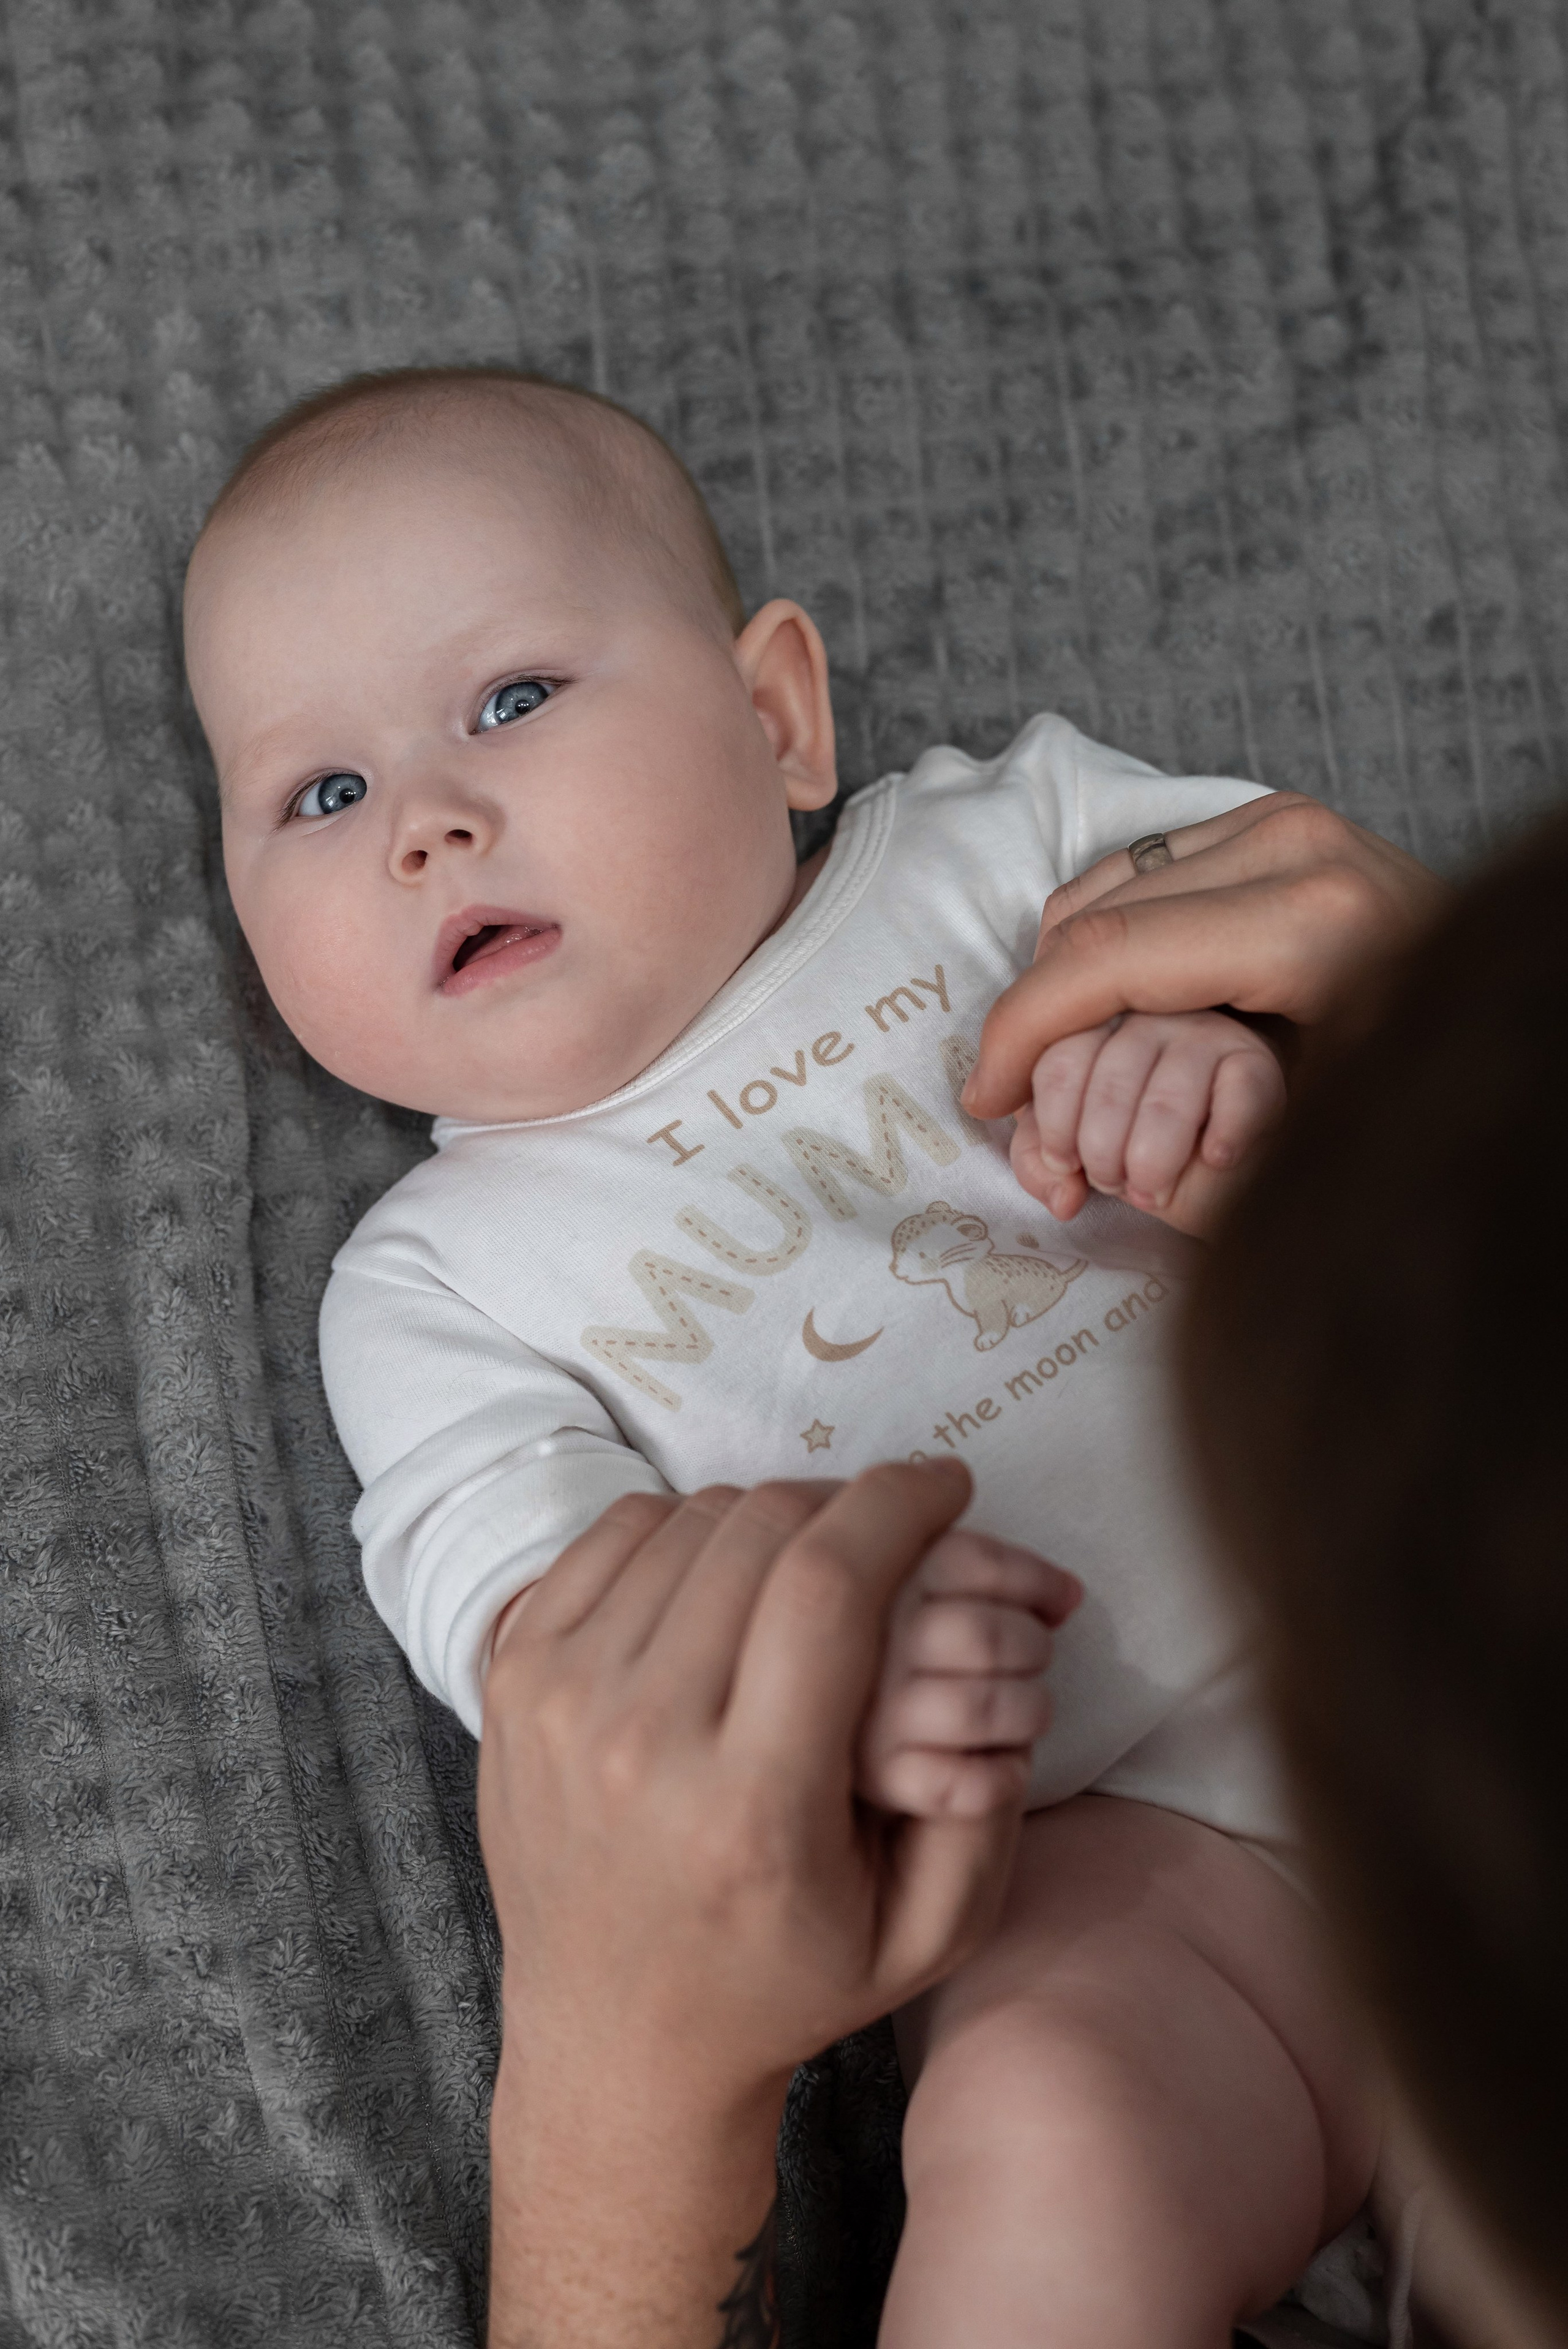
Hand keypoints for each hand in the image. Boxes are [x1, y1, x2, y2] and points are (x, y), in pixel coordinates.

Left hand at [481, 1461, 1022, 2346]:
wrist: (615, 2041)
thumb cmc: (780, 1983)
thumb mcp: (919, 1936)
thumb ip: (985, 1807)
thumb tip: (1007, 1657)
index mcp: (750, 1807)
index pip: (829, 1586)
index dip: (901, 1504)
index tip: (947, 1484)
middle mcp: (640, 1741)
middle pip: (760, 1532)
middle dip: (848, 1500)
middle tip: (892, 1523)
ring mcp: (559, 1701)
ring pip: (691, 1521)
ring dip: (773, 1513)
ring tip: (816, 1552)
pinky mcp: (514, 1677)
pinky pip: (618, 1535)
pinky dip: (688, 1527)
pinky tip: (728, 1570)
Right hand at [855, 1530, 1080, 1816]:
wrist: (807, 1719)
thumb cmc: (890, 1636)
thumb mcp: (916, 1578)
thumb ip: (982, 1572)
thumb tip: (1070, 1596)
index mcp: (876, 1578)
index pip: (970, 1561)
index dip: (1035, 1579)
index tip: (1060, 1601)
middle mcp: (867, 1643)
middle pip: (987, 1634)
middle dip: (1033, 1646)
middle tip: (1031, 1659)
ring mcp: (869, 1713)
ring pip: (984, 1708)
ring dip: (1029, 1709)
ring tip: (1026, 1711)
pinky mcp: (876, 1778)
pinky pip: (963, 1785)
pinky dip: (1002, 1777)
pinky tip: (1004, 1766)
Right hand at [964, 794, 1447, 1127]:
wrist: (1526, 1020)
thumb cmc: (1432, 1087)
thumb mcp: (1326, 1132)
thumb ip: (1207, 1136)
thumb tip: (1088, 1154)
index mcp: (1305, 921)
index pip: (1103, 957)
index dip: (1022, 1033)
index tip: (986, 1099)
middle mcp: (1291, 845)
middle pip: (1091, 916)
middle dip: (1034, 1013)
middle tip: (1016, 1097)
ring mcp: (1285, 822)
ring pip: (1106, 883)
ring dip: (1065, 973)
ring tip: (1065, 1059)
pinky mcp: (1281, 822)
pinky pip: (1147, 867)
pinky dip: (1109, 934)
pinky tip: (1117, 1007)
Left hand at [1011, 1008, 1286, 1232]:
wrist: (1217, 1159)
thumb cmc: (1138, 1144)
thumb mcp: (1076, 1152)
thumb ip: (1041, 1162)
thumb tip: (1063, 1196)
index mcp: (1092, 1024)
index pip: (1057, 1064)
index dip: (1055, 1128)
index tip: (1068, 1166)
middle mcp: (1148, 1015)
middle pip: (1109, 1085)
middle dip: (1103, 1155)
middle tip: (1116, 1183)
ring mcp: (1206, 1032)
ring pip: (1166, 1102)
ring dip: (1153, 1163)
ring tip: (1152, 1189)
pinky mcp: (1257, 1062)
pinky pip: (1238, 1098)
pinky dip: (1224, 1140)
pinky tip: (1215, 1160)